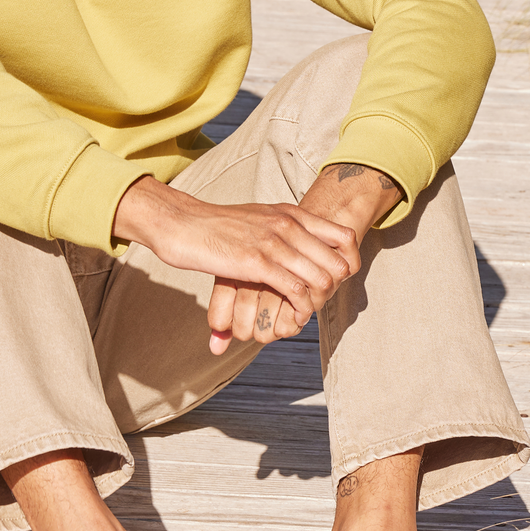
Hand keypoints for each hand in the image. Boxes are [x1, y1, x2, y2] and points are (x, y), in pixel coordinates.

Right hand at [113, 178, 360, 352]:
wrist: (181, 222)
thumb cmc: (215, 225)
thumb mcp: (256, 217)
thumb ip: (278, 227)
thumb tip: (293, 241)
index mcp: (290, 213)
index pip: (344, 237)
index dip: (348, 262)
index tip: (336, 280)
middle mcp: (288, 225)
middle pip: (337, 262)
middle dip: (334, 288)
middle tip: (319, 302)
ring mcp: (274, 242)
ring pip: (320, 279)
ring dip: (317, 303)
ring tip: (304, 313)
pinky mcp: (257, 262)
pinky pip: (296, 291)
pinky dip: (299, 310)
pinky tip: (292, 317)